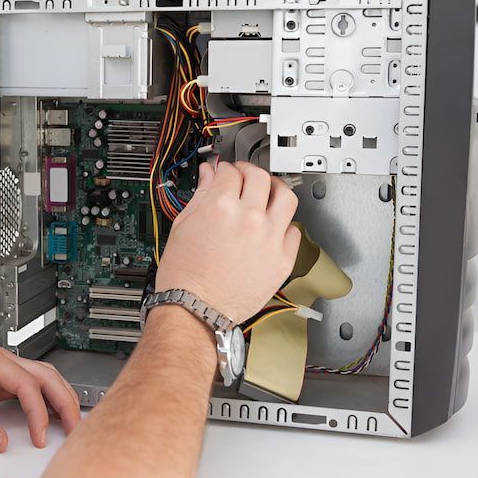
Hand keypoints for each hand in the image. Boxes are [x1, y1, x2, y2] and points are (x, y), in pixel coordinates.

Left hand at [0, 343, 80, 452]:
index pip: (25, 383)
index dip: (37, 412)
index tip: (39, 437)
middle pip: (43, 375)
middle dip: (63, 400)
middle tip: (75, 427)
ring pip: (40, 379)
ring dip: (57, 399)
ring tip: (69, 423)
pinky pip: (27, 389)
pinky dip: (43, 403)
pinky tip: (49, 418)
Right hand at [155, 160, 300, 323]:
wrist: (195, 308)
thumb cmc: (185, 275)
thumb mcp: (183, 226)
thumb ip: (200, 196)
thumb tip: (209, 176)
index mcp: (220, 207)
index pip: (229, 172)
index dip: (224, 169)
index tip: (224, 174)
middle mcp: (248, 218)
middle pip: (259, 177)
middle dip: (248, 172)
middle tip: (243, 177)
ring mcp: (269, 238)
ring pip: (285, 197)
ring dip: (275, 189)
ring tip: (267, 192)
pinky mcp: (282, 259)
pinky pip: (294, 231)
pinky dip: (284, 225)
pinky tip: (273, 226)